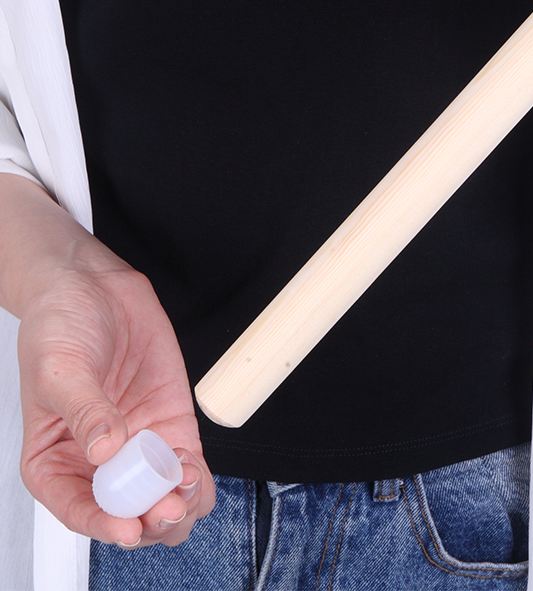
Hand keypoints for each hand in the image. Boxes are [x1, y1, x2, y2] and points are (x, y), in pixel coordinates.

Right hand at [17, 233, 214, 547]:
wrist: (92, 286)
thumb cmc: (57, 327)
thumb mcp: (60, 370)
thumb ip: (84, 411)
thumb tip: (103, 449)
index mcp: (54, 461)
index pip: (78, 510)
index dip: (104, 525)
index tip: (129, 528)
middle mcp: (96, 462)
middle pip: (127, 514)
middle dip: (149, 518)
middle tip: (167, 504)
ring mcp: (137, 445)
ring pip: (161, 500)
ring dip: (177, 504)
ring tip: (185, 485)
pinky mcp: (169, 422)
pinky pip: (187, 466)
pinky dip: (196, 477)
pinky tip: (196, 469)